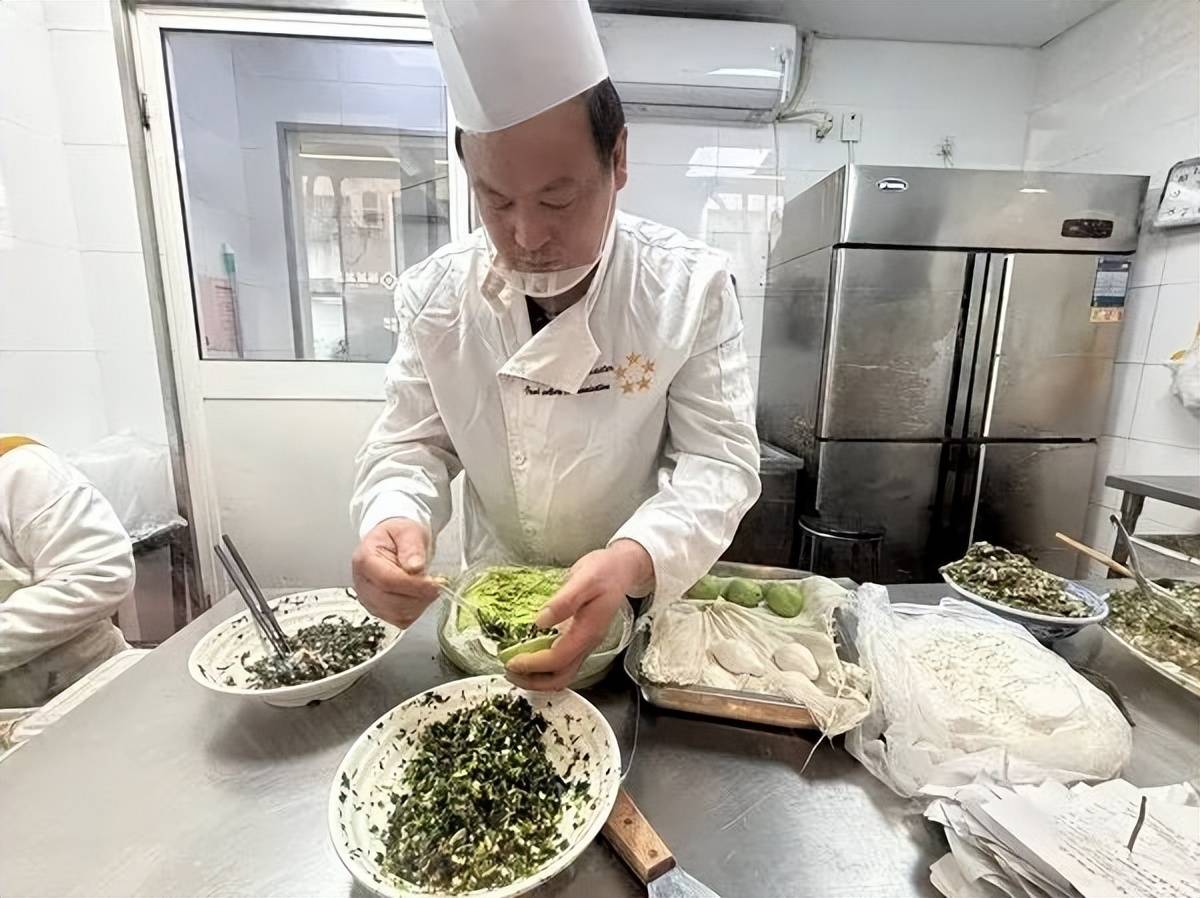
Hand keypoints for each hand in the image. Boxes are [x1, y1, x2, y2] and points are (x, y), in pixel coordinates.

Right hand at [351, 518, 441, 627]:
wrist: (394, 543)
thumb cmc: (398, 537)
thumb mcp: (408, 532)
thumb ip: (412, 547)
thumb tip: (415, 566)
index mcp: (364, 560)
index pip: (386, 580)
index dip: (413, 585)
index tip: (434, 583)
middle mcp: (362, 582)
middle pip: (391, 601)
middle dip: (419, 596)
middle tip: (436, 584)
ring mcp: (369, 599)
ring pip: (396, 614)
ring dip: (419, 604)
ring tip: (428, 587)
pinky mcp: (379, 610)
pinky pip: (400, 620)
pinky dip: (415, 611)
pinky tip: (420, 596)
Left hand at [506, 540, 652, 690]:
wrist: (623, 568)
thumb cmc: (605, 571)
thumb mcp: (585, 579)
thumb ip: (565, 601)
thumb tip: (540, 622)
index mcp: (588, 631)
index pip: (558, 659)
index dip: (533, 664)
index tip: (511, 661)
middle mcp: (587, 642)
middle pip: (561, 677)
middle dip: (533, 681)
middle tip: (509, 672)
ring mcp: (584, 643)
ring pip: (562, 674)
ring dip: (537, 678)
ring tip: (515, 670)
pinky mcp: (580, 638)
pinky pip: (562, 663)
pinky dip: (543, 668)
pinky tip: (529, 658)